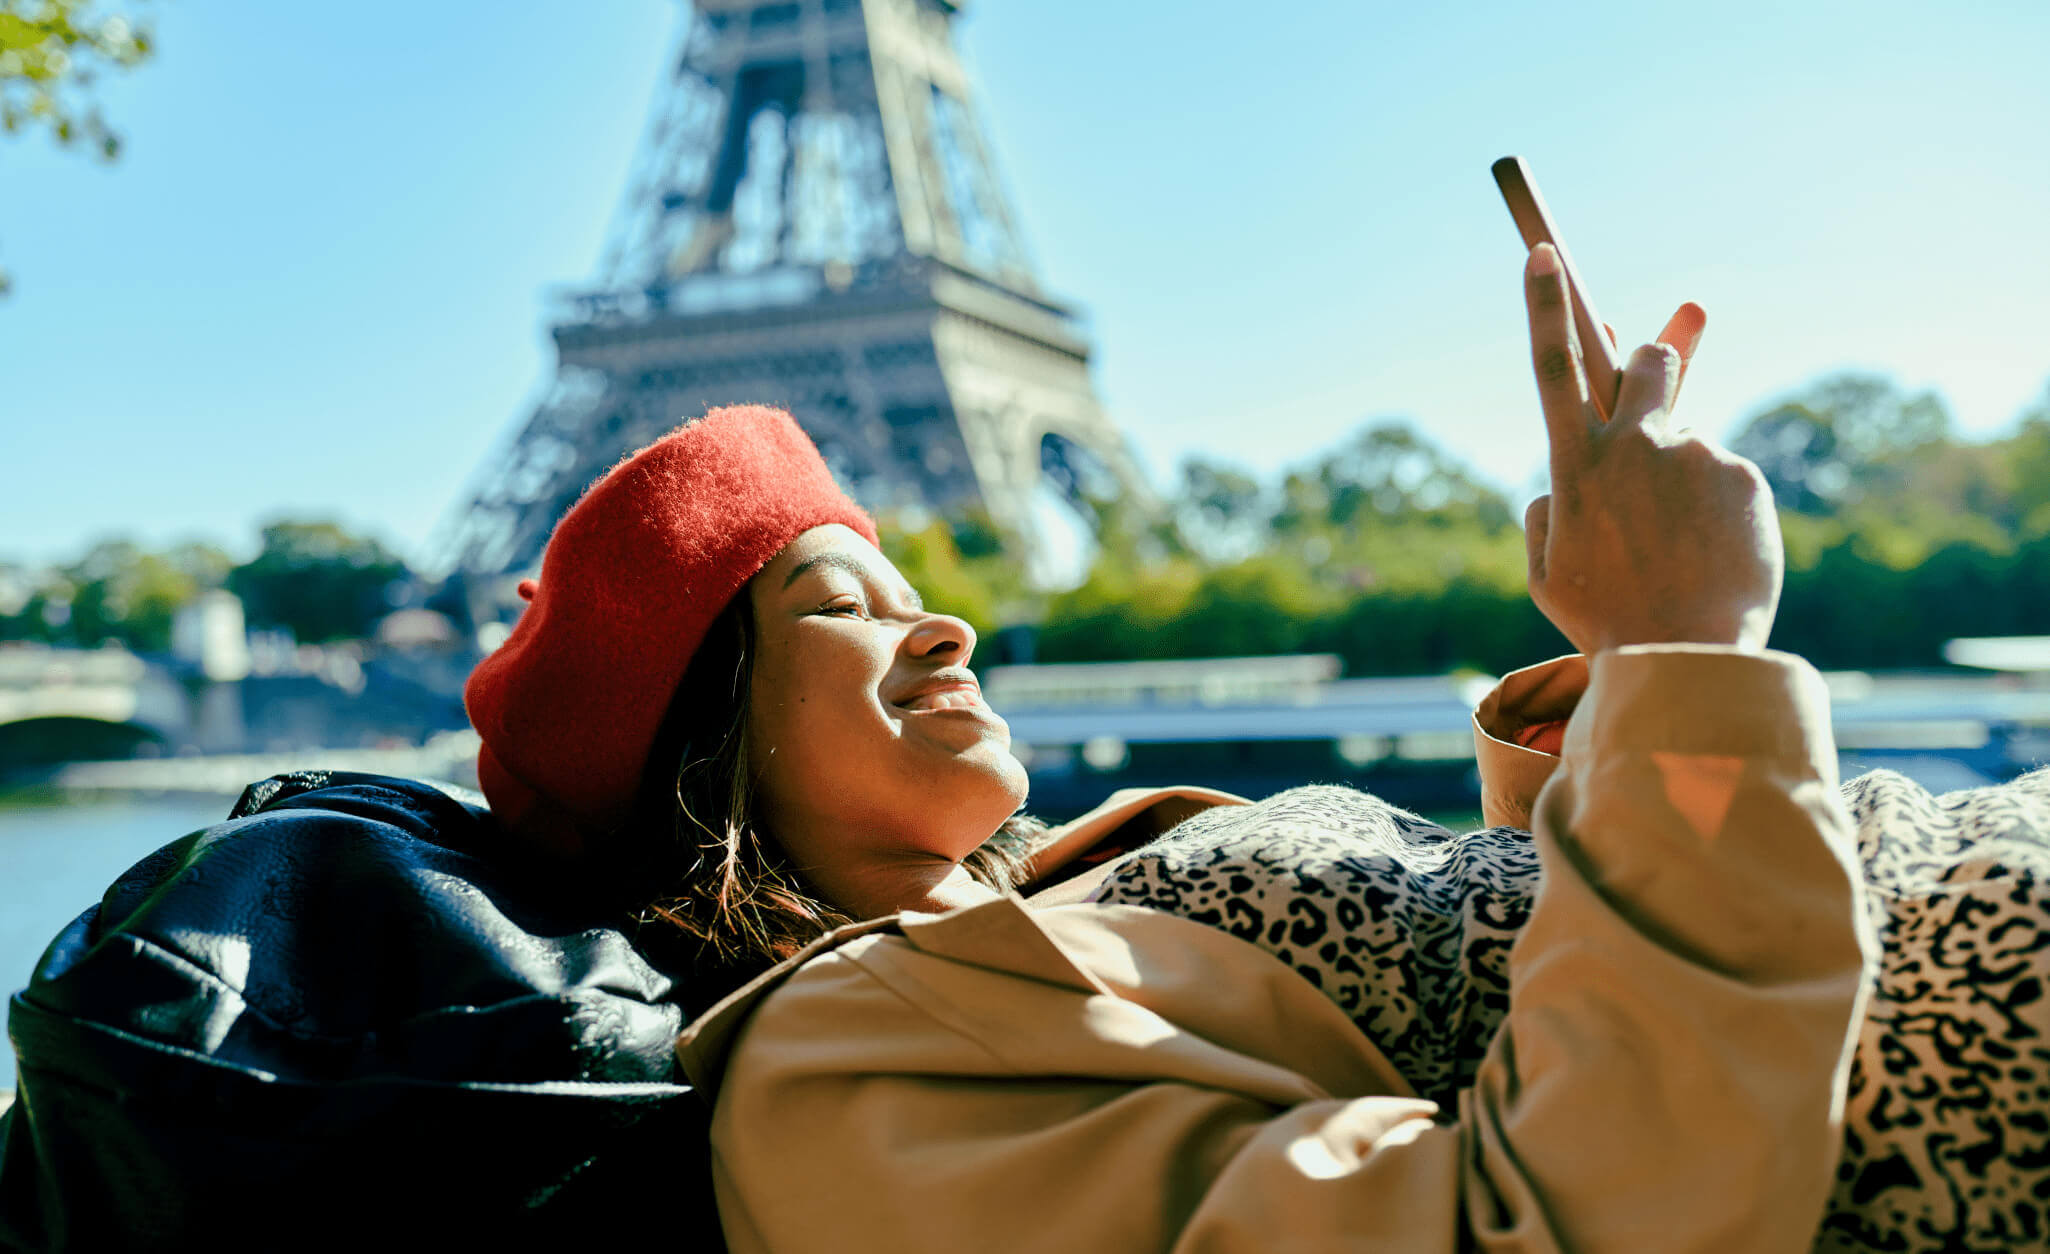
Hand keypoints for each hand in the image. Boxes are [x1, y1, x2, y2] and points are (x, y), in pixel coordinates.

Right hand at [1521, 243, 1781, 654]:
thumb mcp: (1547, 573)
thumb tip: (1560, 482)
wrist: (1687, 656)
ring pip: (1692, 441)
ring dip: (1688, 478)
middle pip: (1650, 363)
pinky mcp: (1742, 475)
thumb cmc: (1608, 621)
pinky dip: (1722, 514)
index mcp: (1575, 465)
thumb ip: (1545, 514)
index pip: (1553, 365)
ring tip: (1687, 548)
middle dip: (1662, 356)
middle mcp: (1634, 445)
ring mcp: (1692, 455)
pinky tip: (1715, 559)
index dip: (1545, 305)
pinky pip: (1728, 481)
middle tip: (1670, 363)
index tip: (1543, 255)